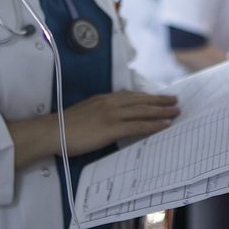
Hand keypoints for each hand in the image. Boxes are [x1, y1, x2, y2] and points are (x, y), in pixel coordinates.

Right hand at [7, 91, 179, 168]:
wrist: (53, 132)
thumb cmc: (64, 128)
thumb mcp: (85, 113)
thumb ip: (99, 113)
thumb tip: (109, 120)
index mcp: (103, 99)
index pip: (130, 96)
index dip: (146, 97)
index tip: (158, 97)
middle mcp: (110, 103)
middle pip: (141, 101)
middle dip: (159, 101)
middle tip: (174, 101)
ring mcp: (112, 115)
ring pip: (143, 111)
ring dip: (162, 111)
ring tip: (176, 111)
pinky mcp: (112, 128)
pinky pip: (138, 126)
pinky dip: (154, 125)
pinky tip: (165, 125)